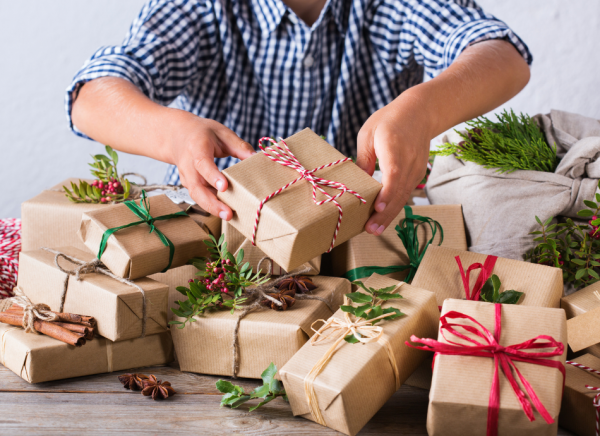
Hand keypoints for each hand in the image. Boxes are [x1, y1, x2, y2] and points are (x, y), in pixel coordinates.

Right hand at [167, 110, 254, 219]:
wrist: (178, 136)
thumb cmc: (203, 133)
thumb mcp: (222, 132)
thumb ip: (239, 146)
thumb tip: (257, 158)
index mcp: (196, 147)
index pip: (202, 164)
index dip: (212, 176)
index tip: (224, 187)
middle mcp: (188, 165)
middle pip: (196, 187)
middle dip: (211, 202)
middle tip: (228, 213)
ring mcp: (186, 177)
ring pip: (196, 196)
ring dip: (211, 208)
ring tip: (229, 216)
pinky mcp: (190, 185)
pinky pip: (200, 196)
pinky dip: (211, 205)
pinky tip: (226, 211)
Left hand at [355, 93, 431, 234]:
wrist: (420, 112)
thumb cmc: (389, 120)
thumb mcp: (368, 134)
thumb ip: (363, 158)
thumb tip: (356, 182)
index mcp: (395, 148)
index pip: (394, 174)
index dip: (386, 193)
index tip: (377, 208)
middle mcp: (409, 161)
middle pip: (399, 192)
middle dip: (385, 213)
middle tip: (370, 229)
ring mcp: (416, 169)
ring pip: (403, 197)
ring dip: (389, 215)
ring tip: (374, 229)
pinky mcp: (417, 174)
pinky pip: (405, 193)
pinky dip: (394, 206)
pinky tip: (383, 217)